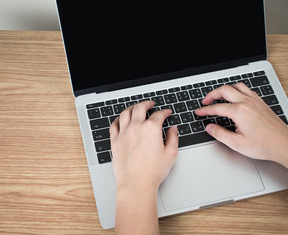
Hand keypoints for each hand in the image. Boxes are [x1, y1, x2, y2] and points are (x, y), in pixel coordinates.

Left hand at [110, 100, 177, 234]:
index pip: (159, 115)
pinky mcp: (115, 141)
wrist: (136, 184)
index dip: (165, 112)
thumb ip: (173, 138)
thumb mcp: (170, 154)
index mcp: (151, 129)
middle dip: (147, 103)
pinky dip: (118, 119)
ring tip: (136, 107)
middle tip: (150, 104)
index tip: (166, 112)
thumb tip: (173, 130)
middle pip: (140, 108)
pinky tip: (121, 119)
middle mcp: (136, 128)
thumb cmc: (152, 172)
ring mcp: (123, 134)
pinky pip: (114, 125)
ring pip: (125, 113)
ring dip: (132, 108)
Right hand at [195, 83, 287, 184]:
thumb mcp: (236, 144)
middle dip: (212, 94)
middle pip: (224, 90)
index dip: (205, 110)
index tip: (199, 112)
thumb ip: (220, 134)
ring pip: (236, 86)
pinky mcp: (261, 103)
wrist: (284, 144)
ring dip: (225, 89)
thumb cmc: (264, 145)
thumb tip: (210, 127)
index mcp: (239, 112)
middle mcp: (247, 102)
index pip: (217, 108)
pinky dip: (237, 90)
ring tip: (218, 96)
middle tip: (205, 102)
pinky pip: (246, 90)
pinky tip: (235, 97)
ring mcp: (255, 101)